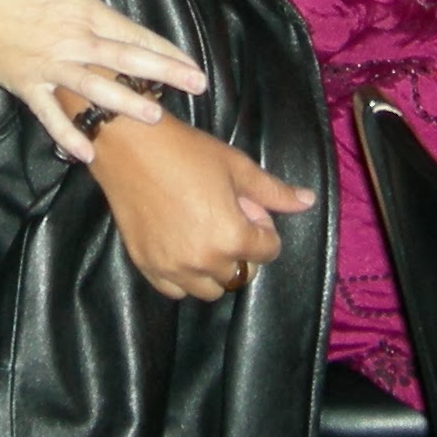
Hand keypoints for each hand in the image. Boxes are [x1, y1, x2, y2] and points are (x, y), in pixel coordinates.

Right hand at [0, 0, 205, 160]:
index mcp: (82, 10)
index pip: (134, 33)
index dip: (167, 49)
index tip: (193, 63)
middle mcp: (71, 43)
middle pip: (126, 62)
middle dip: (164, 76)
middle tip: (198, 88)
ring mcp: (49, 68)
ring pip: (95, 90)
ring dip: (126, 105)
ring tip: (156, 117)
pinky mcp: (25, 86)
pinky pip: (49, 116)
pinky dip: (67, 136)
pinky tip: (87, 155)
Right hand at [88, 114, 316, 298]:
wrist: (129, 146)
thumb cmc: (186, 152)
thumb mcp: (236, 167)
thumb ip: (274, 192)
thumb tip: (308, 201)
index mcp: (232, 237)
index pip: (268, 251)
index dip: (263, 228)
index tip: (247, 208)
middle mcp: (203, 261)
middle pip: (240, 273)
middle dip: (241, 249)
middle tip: (225, 217)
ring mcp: (172, 268)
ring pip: (210, 289)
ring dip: (214, 268)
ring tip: (204, 235)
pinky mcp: (147, 266)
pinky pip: (176, 290)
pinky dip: (184, 276)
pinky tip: (181, 246)